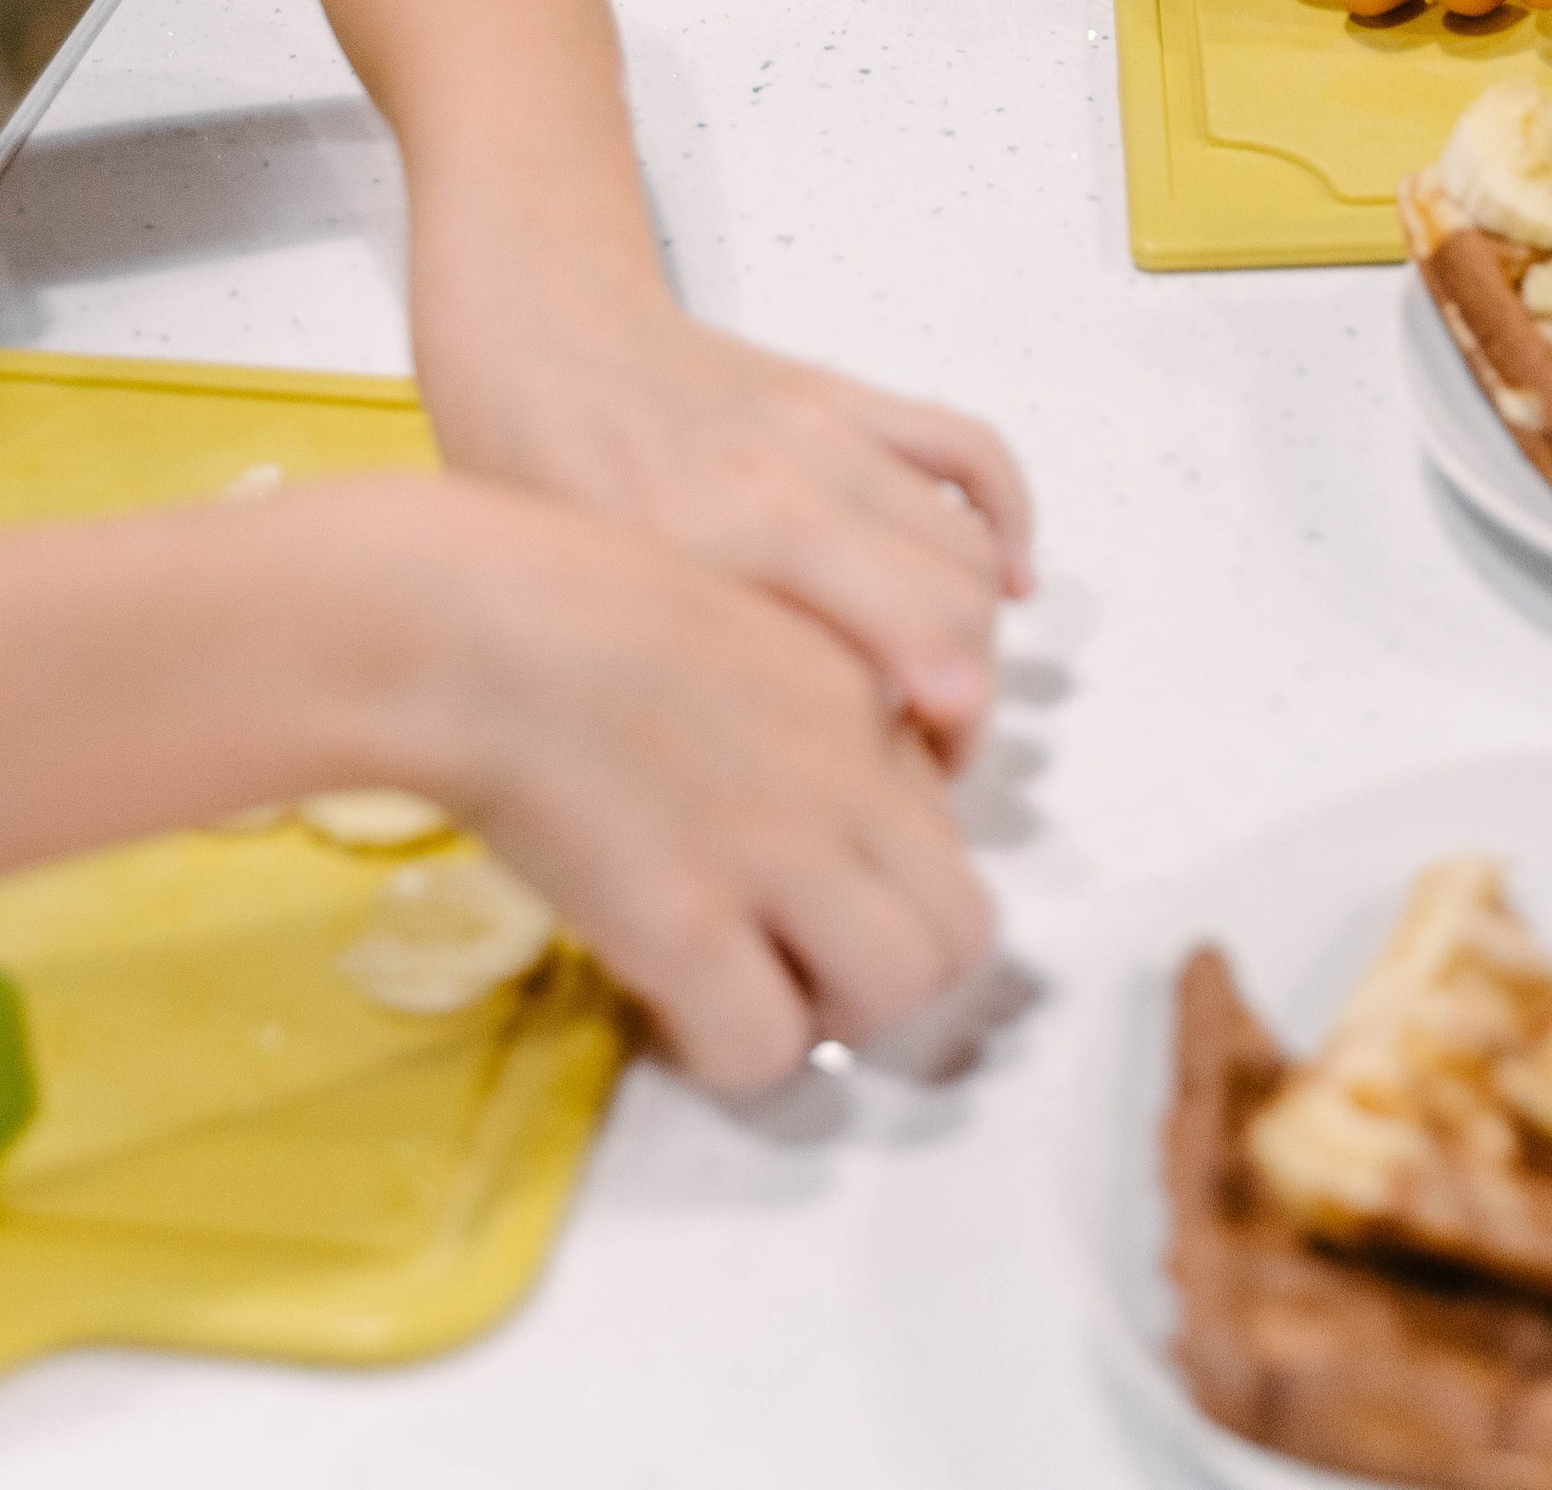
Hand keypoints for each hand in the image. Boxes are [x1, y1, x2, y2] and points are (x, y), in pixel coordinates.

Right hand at [357, 476, 995, 1090]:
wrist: (482, 625)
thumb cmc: (570, 606)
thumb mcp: (736, 628)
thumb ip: (800, 711)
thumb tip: (807, 803)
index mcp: (858, 700)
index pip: (950, 835)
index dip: (892, 890)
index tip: (823, 901)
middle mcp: (845, 777)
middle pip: (961, 928)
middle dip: (894, 972)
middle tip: (807, 971)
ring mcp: (774, 852)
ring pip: (896, 992)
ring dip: (832, 1019)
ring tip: (754, 994)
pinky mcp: (685, 923)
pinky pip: (766, 1047)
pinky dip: (730, 1053)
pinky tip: (673, 1011)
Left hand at [418, 280, 1032, 759]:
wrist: (541, 338)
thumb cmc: (533, 480)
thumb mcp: (586, 611)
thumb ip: (689, 681)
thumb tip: (782, 776)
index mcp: (718, 553)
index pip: (875, 666)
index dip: (916, 754)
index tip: (903, 801)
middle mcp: (791, 488)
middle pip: (950, 615)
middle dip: (965, 709)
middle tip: (923, 764)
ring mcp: (830, 433)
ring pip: (967, 547)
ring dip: (982, 632)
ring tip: (945, 690)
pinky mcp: (848, 396)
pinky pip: (970, 449)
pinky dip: (1007, 519)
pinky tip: (1008, 577)